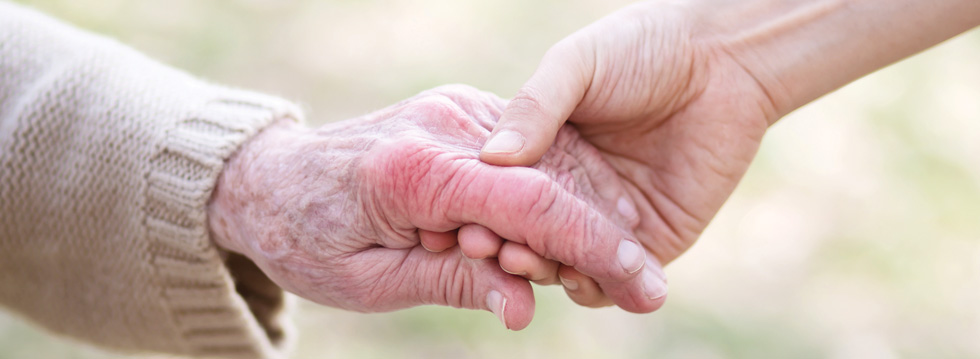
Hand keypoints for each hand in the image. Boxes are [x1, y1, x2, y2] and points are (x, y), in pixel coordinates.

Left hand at [207, 85, 658, 329]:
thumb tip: (523, 309)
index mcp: (417, 169)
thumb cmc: (307, 236)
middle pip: (551, 183)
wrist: (268, 178)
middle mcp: (444, 127)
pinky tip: (576, 232)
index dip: (596, 248)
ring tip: (621, 271)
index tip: (646, 287)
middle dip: (607, 240)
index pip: (531, 206)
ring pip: (547, 165)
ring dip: (587, 219)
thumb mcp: (371, 280)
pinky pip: (526, 154)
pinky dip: (555, 194)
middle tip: (650, 291)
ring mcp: (455, 112)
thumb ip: (453, 283)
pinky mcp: (459, 113)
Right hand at [477, 1, 776, 306]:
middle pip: (529, 238)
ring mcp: (610, 222)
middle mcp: (572, 193)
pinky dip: (597, 287)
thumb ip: (534, 109)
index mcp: (544, 155)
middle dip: (507, 248)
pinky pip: (618, 281)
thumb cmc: (641, 48)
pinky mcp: (653, 242)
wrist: (722, 60)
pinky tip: (581, 277)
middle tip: (488, 249)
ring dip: (545, 271)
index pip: (503, 197)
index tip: (463, 221)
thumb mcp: (575, 66)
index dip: (483, 211)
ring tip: (530, 261)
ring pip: (567, 265)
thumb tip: (490, 159)